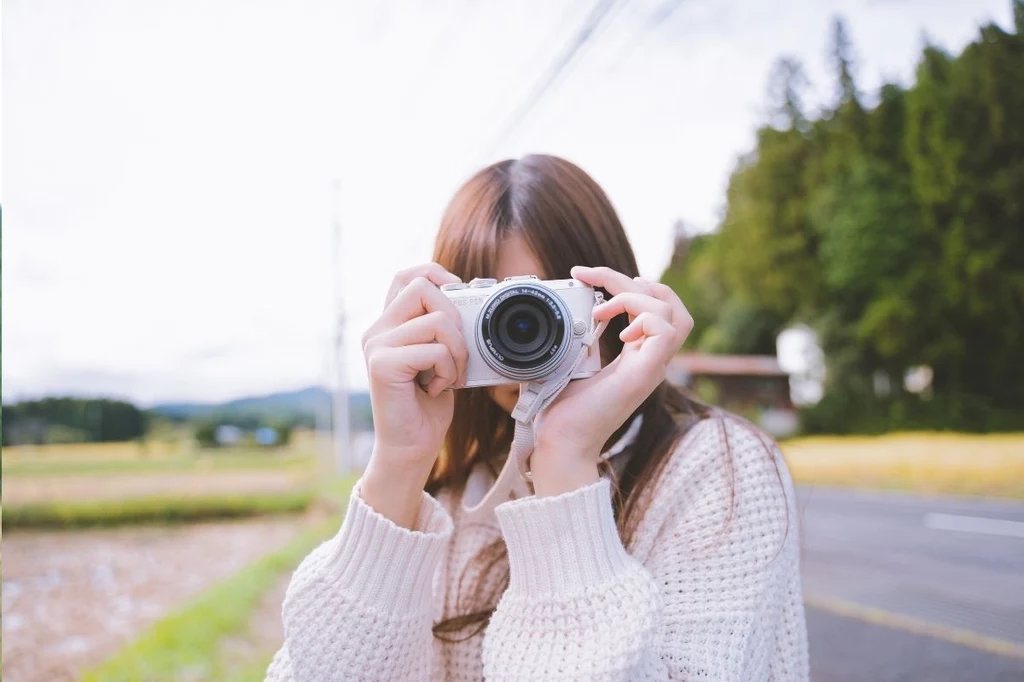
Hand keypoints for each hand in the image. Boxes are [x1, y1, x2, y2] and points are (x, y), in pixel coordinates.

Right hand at [360, 263, 467, 526]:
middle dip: (456, 319)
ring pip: (436, 319)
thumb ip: (442, 327)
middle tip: (457, 354)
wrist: (411, 447)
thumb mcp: (440, 356)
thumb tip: (468, 296)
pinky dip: (448, 370)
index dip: (438, 276)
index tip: (459, 302)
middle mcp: (377, 330)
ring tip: (448, 375)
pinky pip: (434, 349)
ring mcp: (376, 346)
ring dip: (456, 349)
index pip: (408, 275)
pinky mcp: (382, 365)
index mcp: (389, 324)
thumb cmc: (428, 404)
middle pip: (425, 289)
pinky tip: (439, 388)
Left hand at [529, 266, 693, 495]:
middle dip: (637, 281)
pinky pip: (666, 332)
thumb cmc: (561, 411)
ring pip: (673, 313)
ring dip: (635, 298)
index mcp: (634, 355)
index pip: (653, 308)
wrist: (560, 442)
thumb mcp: (567, 361)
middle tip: (597, 279)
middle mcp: (648, 360)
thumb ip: (576, 337)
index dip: (627, 283)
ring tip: (603, 308)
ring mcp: (650, 367)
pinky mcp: (645, 374)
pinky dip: (643, 319)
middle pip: (671, 305)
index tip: (586, 275)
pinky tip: (618, 333)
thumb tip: (568, 309)